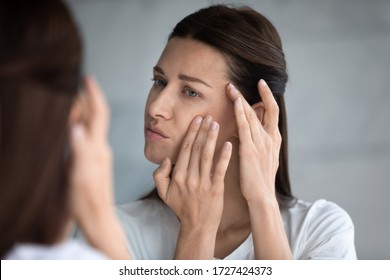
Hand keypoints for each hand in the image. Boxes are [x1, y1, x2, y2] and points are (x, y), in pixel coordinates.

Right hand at [69, 76, 112, 224]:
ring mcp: (98, 155)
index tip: (88, 79)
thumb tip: (76, 126)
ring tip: (73, 100)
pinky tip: (75, 126)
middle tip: (75, 85)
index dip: (94, 95)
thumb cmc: (87, 200)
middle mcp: (100, 148)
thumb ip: (79, 150)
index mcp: (98, 148)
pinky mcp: (95, 162)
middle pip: (95, 118)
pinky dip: (81, 126)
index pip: (98, 115)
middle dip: (86, 99)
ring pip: (91, 126)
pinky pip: (89, 137)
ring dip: (83, 111)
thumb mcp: (80, 175)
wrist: (98, 218)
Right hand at [153, 115, 231, 231]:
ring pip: (207, 155)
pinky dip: (224, 156)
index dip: (191, 132)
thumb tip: (166, 159)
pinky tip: (229, 144)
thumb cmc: (181, 208)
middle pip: (196, 149)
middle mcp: (189, 177)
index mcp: (177, 176)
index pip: (185, 149)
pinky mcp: (216, 189)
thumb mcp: (163, 193)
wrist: (197, 227)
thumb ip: (159, 175)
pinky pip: (220, 169)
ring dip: (212, 138)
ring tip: (216, 124)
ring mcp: (203, 183)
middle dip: (202, 130)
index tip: (197, 120)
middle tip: (208, 116)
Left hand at [226, 79, 280, 203]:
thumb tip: (246, 132)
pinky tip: (234, 102)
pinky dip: (240, 112)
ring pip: (251, 115)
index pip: (273, 112)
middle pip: (263, 109)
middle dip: (254, 93)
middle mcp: (270, 138)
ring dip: (240, 99)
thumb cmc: (260, 181)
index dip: (267, 97)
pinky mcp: (249, 148)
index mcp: (274, 140)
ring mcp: (261, 142)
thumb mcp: (263, 159)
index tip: (262, 85)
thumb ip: (257, 144)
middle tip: (240, 83)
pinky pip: (244, 126)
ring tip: (230, 87)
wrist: (262, 196)